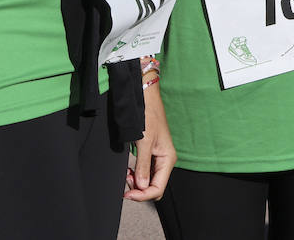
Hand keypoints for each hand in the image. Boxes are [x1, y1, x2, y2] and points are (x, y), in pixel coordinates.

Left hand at [125, 84, 174, 201]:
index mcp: (167, 159)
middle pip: (154, 187)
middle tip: (126, 181)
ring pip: (148, 181)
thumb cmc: (148, 115)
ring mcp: (157, 158)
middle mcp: (164, 160)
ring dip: (137, 182)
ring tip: (126, 174)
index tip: (128, 194)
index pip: (158, 188)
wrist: (145, 98)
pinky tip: (129, 170)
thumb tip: (141, 186)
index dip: (143, 195)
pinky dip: (136, 174)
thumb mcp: (144, 141)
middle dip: (140, 189)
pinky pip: (144, 172)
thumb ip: (143, 165)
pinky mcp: (150, 154)